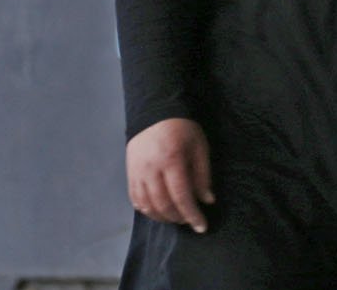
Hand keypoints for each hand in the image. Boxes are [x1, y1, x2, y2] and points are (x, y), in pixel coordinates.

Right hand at [126, 117, 213, 233]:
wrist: (154, 109)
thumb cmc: (181, 127)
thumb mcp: (199, 145)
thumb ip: (203, 174)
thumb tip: (207, 201)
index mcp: (171, 159)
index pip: (181, 196)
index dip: (192, 214)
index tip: (202, 226)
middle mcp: (151, 167)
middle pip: (163, 204)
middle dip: (178, 217)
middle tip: (189, 219)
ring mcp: (137, 170)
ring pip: (147, 205)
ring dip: (162, 217)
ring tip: (175, 216)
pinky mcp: (129, 170)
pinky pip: (134, 198)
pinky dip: (145, 209)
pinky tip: (156, 210)